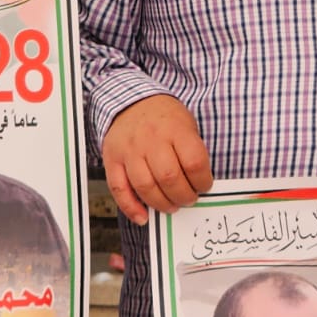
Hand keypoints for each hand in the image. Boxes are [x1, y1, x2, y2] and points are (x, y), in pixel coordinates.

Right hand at [101, 94, 212, 224]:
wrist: (131, 100)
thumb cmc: (164, 117)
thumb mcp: (186, 123)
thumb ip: (191, 150)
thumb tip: (198, 184)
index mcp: (175, 128)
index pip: (194, 162)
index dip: (203, 181)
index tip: (204, 186)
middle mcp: (151, 138)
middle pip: (169, 177)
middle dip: (183, 196)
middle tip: (188, 199)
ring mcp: (130, 150)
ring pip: (145, 186)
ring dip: (162, 204)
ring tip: (171, 205)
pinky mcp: (112, 159)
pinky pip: (119, 189)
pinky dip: (131, 208)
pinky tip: (143, 217)